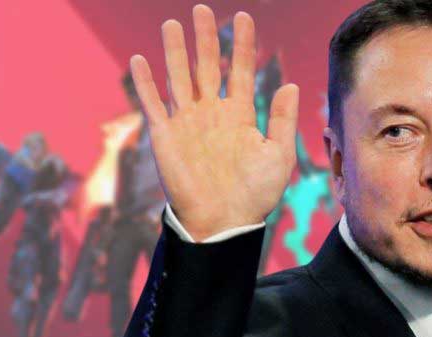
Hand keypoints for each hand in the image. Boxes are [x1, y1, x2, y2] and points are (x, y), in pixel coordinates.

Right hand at [130, 4, 298, 240]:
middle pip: (207, 66)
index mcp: (240, 115)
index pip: (241, 71)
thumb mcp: (278, 156)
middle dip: (205, 37)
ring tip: (172, 23)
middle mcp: (212, 113)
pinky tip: (139, 60)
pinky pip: (153, 103)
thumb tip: (292, 85)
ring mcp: (187, 122)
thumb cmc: (254, 195)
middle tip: (201, 8)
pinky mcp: (166, 135)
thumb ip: (283, 120)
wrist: (223, 221)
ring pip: (179, 77)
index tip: (244, 17)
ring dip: (175, 51)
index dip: (242, 44)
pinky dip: (145, 83)